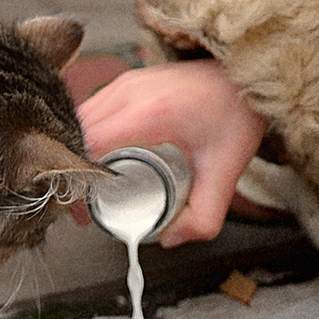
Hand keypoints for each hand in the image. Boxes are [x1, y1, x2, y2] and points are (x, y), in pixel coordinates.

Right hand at [75, 60, 265, 245]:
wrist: (244, 79)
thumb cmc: (235, 116)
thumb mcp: (225, 172)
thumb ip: (204, 215)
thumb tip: (169, 239)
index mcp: (151, 112)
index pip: (91, 143)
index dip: (79, 178)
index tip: (83, 208)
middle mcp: (131, 92)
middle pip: (78, 134)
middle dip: (75, 173)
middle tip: (84, 205)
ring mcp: (126, 83)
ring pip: (80, 121)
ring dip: (78, 153)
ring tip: (90, 186)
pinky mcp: (126, 82)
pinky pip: (92, 110)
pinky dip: (87, 136)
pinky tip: (99, 158)